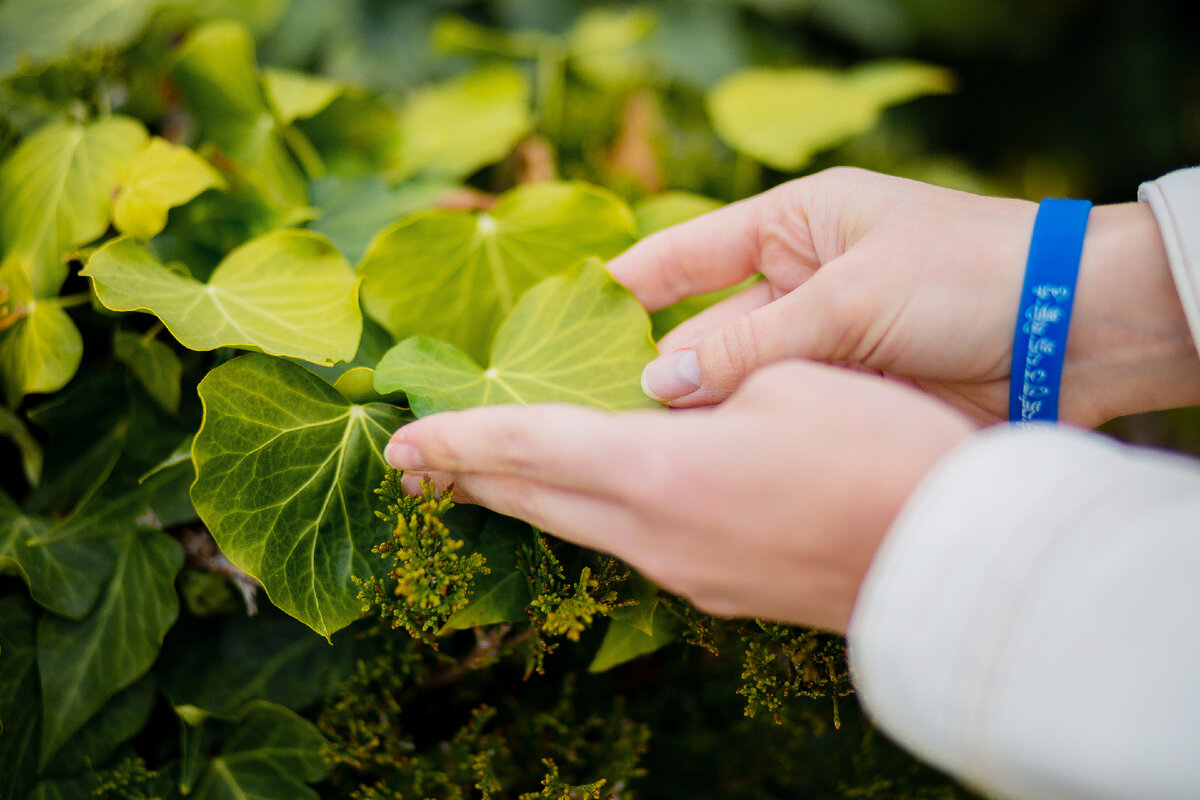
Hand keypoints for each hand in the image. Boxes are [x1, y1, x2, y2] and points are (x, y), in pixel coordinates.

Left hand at [384, 360, 972, 632]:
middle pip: (537, 500)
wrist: (956, 558)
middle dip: (471, 477)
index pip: (528, 448)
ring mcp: (687, 575)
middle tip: (415, 465)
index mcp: (657, 472)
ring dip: (528, 498)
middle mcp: (654, 536)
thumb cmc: (881, 452)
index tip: (402, 437)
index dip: (458, 440)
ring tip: (489, 478)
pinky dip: (592, 515)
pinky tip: (596, 500)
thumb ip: (711, 386)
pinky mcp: (722, 592)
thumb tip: (669, 398)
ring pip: (580, 527)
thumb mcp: (790, 381)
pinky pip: (634, 545)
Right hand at [615, 168, 1199, 425]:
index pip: (688, 254)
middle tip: (592, 411)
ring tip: (630, 448)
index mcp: (796, 227)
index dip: (629, 284)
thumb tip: (657, 384)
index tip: (570, 315)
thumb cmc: (967, 276)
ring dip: (697, 412)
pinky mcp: (849, 398)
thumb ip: (750, 347)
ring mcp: (823, 347)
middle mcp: (799, 287)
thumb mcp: (850, 298)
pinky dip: (744, 438)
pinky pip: (779, 416)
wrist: (1078, 331)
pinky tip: (697, 464)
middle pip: (705, 331)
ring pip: (737, 383)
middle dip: (657, 368)